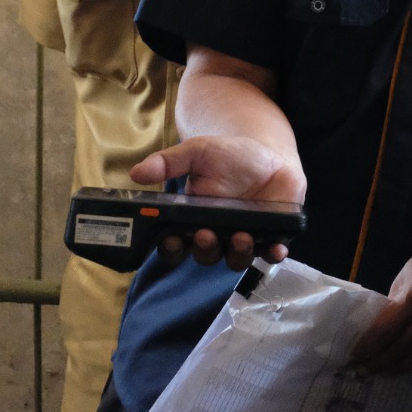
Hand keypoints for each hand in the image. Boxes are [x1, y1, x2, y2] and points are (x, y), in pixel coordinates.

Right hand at [130, 135, 306, 270]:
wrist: (269, 155)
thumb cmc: (230, 156)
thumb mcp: (198, 152)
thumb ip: (168, 162)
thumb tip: (135, 173)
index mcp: (193, 219)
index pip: (176, 244)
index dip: (171, 248)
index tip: (170, 239)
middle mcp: (217, 234)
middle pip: (205, 255)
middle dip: (205, 249)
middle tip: (205, 234)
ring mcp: (244, 239)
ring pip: (236, 259)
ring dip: (237, 254)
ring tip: (241, 236)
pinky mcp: (270, 238)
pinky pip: (270, 254)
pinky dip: (273, 254)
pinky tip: (276, 248)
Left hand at [349, 207, 411, 373]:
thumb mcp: (398, 285)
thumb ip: (389, 310)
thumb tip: (370, 337)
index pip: (390, 327)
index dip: (371, 344)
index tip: (355, 354)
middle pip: (404, 344)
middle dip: (381, 359)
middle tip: (361, 369)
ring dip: (395, 366)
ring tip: (376, 372)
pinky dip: (411, 362)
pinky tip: (396, 368)